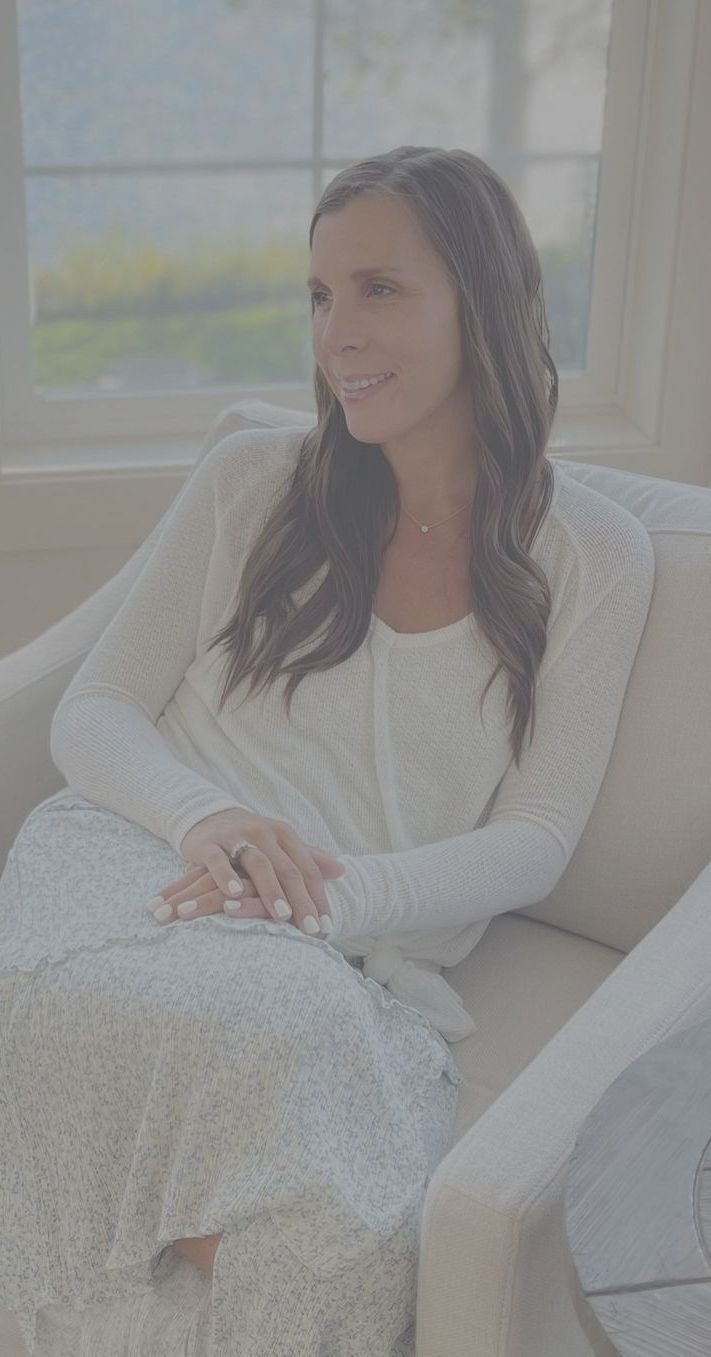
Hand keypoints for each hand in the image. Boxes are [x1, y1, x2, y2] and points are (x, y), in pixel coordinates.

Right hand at [145, 807, 345, 935]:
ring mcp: (236, 836)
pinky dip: (225, 876)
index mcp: (284, 834)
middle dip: (301, 901)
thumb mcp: (280, 845)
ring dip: (272, 891)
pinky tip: (233, 895)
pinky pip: (218, 861)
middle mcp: (263, 832)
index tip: (327, 925)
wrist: (207, 817)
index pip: (307, 868)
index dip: (319, 897)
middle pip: (287, 869)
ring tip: (283, 916)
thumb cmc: (250, 839)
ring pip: (258, 864)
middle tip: (311, 929)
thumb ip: (309, 857)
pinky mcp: (209, 844)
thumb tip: (342, 870)